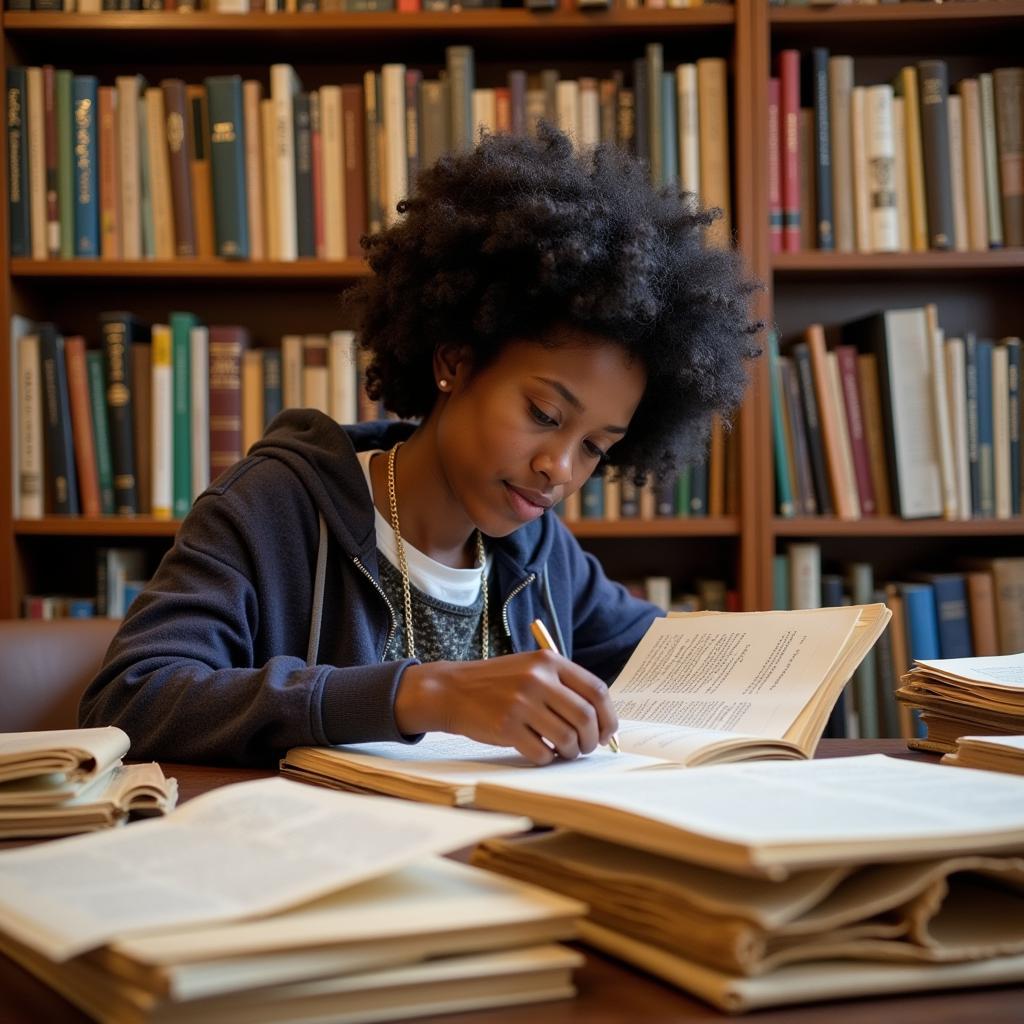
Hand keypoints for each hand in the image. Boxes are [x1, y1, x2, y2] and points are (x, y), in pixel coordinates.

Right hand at [395, 651, 618, 765]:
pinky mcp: (506, 727)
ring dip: (570, 752)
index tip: (606, 731)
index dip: (608, 716)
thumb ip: (563, 686)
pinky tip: (540, 751)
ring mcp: (521, 703)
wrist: (452, 690)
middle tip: (585, 747)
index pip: (596, 690)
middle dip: (592, 740)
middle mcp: (537, 679)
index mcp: (548, 661)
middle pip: (586, 717)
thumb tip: (601, 719)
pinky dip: (546, 758)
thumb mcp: (530, 669)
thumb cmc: (497, 684)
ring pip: (567, 738)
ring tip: (563, 750)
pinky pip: (541, 753)